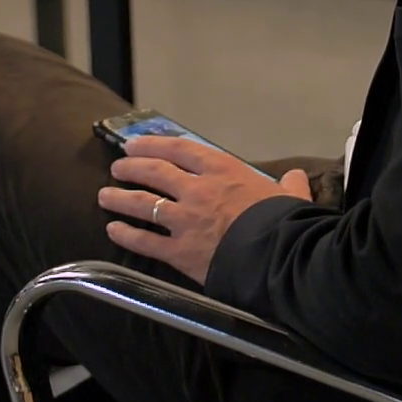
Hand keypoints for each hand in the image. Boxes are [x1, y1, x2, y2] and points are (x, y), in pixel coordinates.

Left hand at [98, 136, 312, 284]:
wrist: (279, 257)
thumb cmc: (286, 222)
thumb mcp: (290, 196)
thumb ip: (290, 186)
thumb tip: (296, 177)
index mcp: (222, 170)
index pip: (180, 149)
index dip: (154, 145)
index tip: (137, 144)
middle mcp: (197, 190)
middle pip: (154, 172)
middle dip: (131, 167)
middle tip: (117, 167)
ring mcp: (184, 220)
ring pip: (143, 203)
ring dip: (120, 198)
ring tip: (105, 195)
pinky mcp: (179, 251)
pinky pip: (145, 242)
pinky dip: (127, 235)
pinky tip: (113, 230)